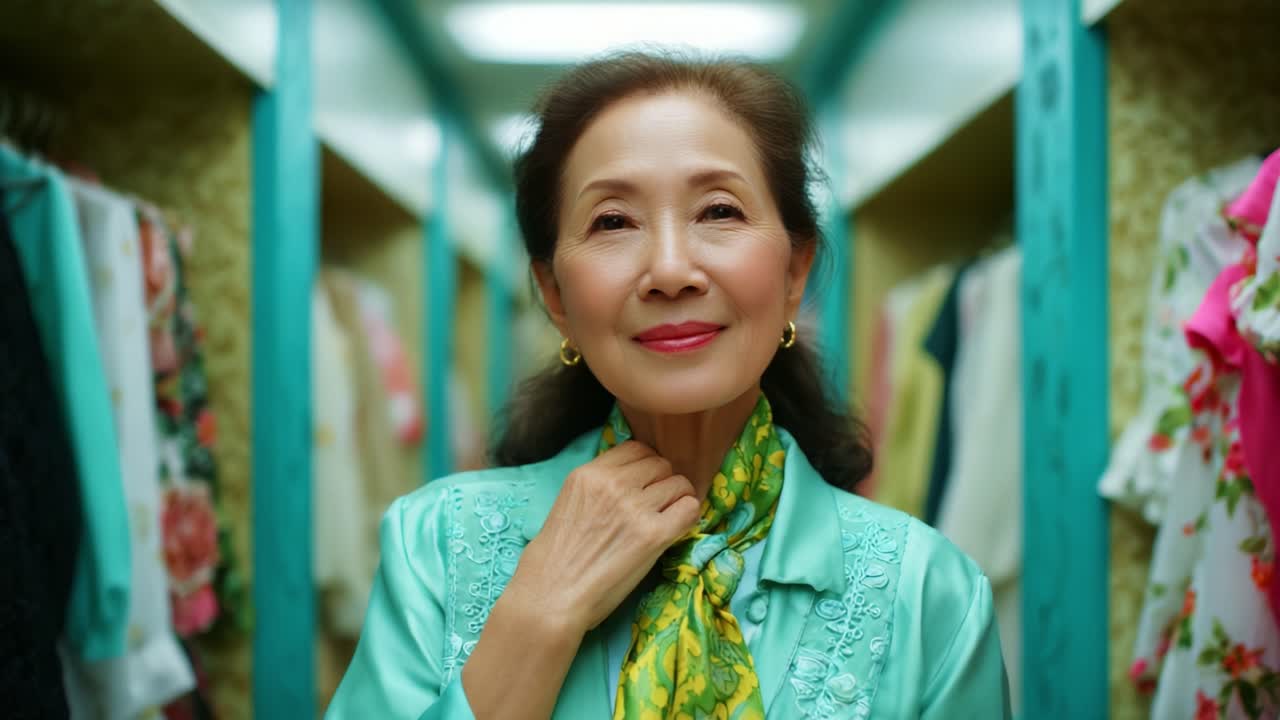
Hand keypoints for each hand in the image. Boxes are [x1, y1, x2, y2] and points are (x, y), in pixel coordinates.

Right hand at [501, 441, 700, 636]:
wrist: (551, 596)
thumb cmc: (555, 560)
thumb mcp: (569, 503)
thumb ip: (599, 488)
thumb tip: (633, 482)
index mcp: (589, 473)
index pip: (637, 449)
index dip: (647, 467)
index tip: (646, 485)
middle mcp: (614, 484)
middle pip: (661, 464)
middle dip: (663, 483)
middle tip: (658, 507)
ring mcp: (635, 507)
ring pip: (679, 484)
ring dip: (678, 500)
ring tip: (666, 520)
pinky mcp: (653, 535)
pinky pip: (690, 508)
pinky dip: (689, 516)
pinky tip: (676, 530)